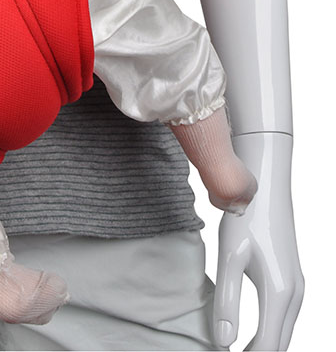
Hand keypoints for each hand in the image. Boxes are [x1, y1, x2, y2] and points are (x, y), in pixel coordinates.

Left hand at [213, 132, 302, 349]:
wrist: (265, 186)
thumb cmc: (245, 218)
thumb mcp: (230, 258)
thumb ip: (227, 302)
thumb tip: (224, 342)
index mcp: (278, 294)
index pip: (266, 348)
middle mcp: (294, 295)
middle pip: (279, 345)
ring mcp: (297, 287)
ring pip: (283, 333)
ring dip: (264, 346)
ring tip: (236, 351)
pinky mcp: (293, 280)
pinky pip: (284, 318)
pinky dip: (270, 332)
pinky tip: (250, 334)